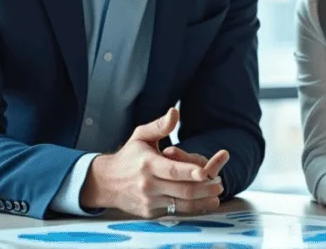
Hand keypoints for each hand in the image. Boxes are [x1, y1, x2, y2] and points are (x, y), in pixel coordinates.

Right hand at [80, 108, 229, 216]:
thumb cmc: (129, 156)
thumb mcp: (141, 136)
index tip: (205, 172)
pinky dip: (190, 208)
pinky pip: (174, 211)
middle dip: (204, 189)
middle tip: (220, 184)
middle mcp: (148, 184)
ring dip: (202, 201)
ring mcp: (149, 200)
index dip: (190, 172)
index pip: (172, 170)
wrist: (106, 182)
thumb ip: (160, 126)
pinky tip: (203, 203)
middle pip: (182, 190)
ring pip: (181, 204)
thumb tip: (174, 112)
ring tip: (216, 196)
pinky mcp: (150, 212)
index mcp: (147, 164)